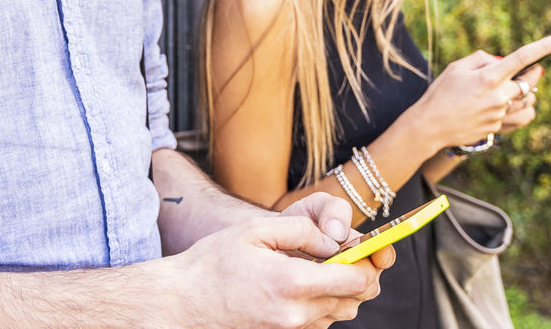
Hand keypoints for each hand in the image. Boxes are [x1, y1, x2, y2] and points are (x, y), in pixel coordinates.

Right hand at [169, 204, 393, 328]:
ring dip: (340, 291)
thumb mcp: (255, 230)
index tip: (364, 247)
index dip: (368, 261)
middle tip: (345, 254)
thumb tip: (334, 240)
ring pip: (339, 314)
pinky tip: (300, 286)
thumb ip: (302, 230)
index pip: (357, 279)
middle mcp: (297, 315)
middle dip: (359, 276)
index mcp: (293, 283)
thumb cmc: (213, 263)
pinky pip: (318, 324)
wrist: (182, 303)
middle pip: (356, 300)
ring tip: (319, 268)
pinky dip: (321, 305)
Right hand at [415, 32, 550, 149]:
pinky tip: (508, 105)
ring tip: (510, 90)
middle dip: (533, 72)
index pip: (523, 57)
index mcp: (489, 77)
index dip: (544, 46)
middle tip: (527, 69)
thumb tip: (502, 61)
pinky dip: (519, 109)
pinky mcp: (498, 128)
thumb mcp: (456, 68)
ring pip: (529, 101)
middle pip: (531, 81)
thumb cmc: (440, 93)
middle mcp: (499, 96)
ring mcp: (501, 114)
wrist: (429, 126)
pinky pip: (520, 116)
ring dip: (525, 92)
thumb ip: (482, 59)